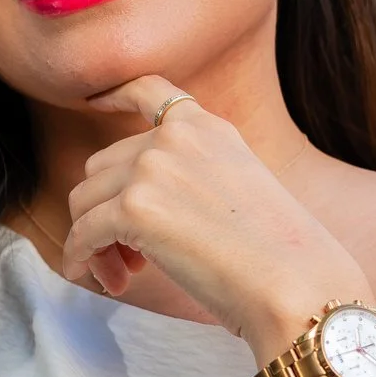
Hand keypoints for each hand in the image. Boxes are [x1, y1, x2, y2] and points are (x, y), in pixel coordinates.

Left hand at [61, 75, 365, 362]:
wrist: (296, 286)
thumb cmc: (279, 260)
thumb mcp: (240, 191)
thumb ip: (190, 179)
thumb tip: (128, 206)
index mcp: (208, 129)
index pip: (149, 90)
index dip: (114, 94)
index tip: (94, 102)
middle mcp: (176, 137)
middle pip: (102, 166)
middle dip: (105, 212)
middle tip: (130, 259)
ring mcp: (152, 168)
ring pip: (84, 201)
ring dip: (95, 241)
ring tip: (123, 276)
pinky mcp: (133, 208)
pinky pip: (82, 233)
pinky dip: (79, 258)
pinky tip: (92, 278)